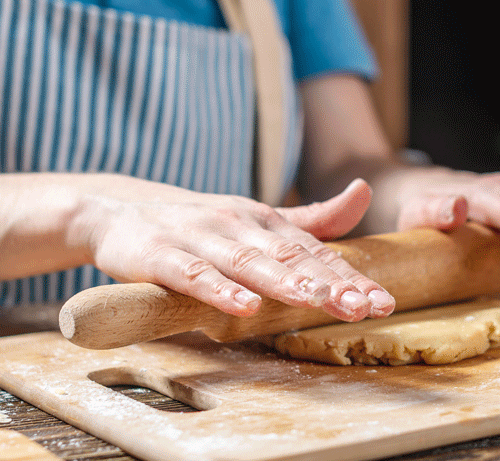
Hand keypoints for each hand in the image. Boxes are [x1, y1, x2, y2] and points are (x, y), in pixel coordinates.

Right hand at [68, 178, 395, 321]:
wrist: (118, 211)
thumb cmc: (198, 225)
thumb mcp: (256, 220)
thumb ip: (310, 219)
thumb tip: (363, 193)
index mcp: (264, 219)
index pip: (314, 251)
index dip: (349, 276)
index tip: (382, 301)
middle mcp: (237, 223)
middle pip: (288, 256)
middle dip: (328, 282)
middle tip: (363, 306)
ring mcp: (198, 235)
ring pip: (245, 262)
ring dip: (281, 282)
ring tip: (315, 301)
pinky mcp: (158, 254)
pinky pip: (191, 273)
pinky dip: (217, 288)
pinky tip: (242, 306)